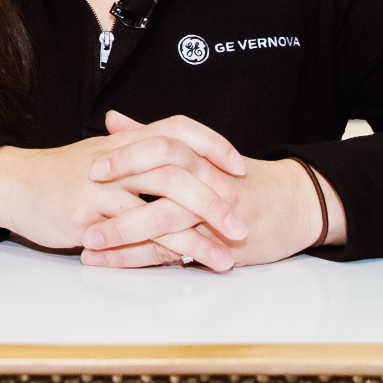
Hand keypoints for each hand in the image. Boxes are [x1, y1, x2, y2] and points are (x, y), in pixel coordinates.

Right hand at [0, 110, 248, 264]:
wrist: (12, 183)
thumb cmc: (60, 174)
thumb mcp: (102, 156)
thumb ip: (139, 156)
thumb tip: (181, 161)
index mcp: (125, 141)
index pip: (177, 130)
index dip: (212, 144)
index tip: (240, 166)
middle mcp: (117, 159)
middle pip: (176, 169)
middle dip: (215, 198)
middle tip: (241, 224)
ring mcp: (101, 187)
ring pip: (159, 204)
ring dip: (197, 233)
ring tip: (224, 256)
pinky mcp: (87, 216)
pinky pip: (132, 234)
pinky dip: (160, 250)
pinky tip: (180, 263)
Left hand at [81, 114, 347, 268]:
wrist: (296, 205)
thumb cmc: (242, 179)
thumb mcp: (201, 153)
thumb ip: (153, 136)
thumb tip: (114, 120)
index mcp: (201, 156)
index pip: (163, 145)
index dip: (128, 153)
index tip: (93, 163)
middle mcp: (209, 181)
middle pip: (164, 177)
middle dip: (123, 188)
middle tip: (87, 197)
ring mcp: (215, 215)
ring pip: (166, 219)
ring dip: (124, 230)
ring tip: (88, 241)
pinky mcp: (218, 245)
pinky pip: (174, 253)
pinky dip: (140, 258)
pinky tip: (112, 263)